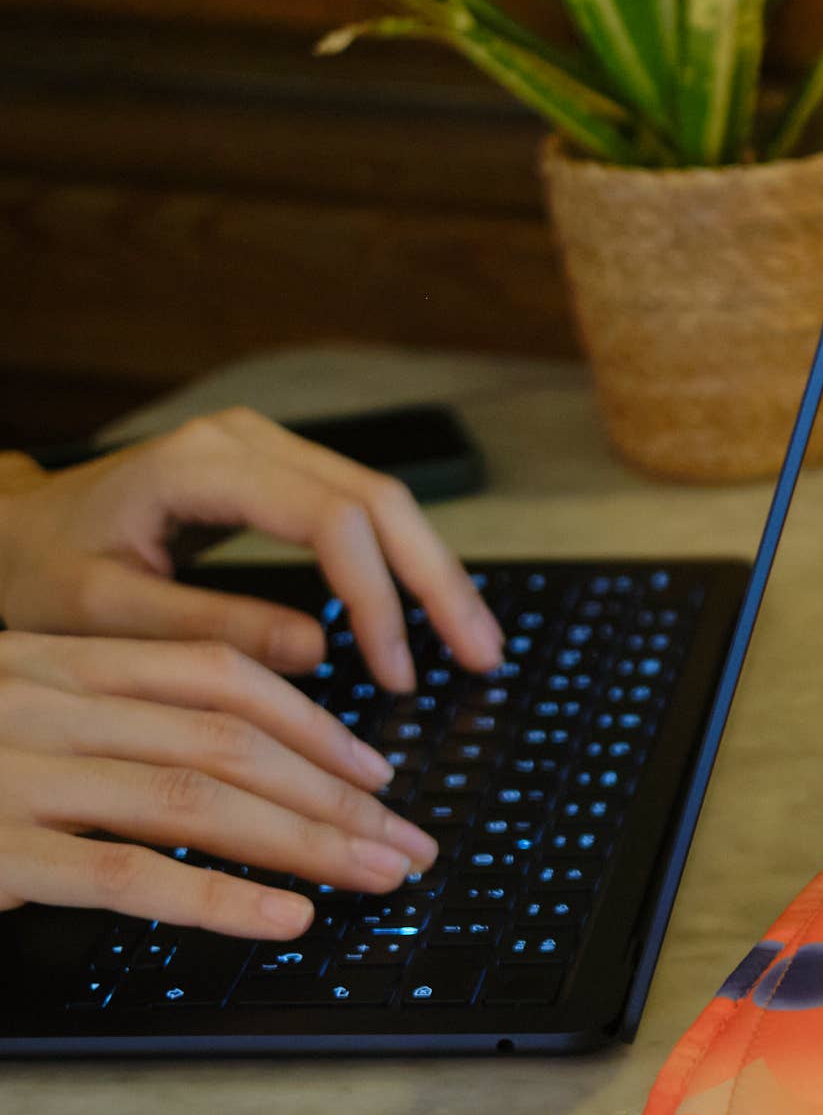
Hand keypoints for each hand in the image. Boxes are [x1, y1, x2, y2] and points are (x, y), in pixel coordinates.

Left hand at [0, 407, 502, 691]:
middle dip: (437, 582)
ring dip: (434, 574)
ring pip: (386, 502)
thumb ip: (210, 629)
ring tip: (476, 644)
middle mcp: (247, 441)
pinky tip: (430, 613)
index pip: (330, 521)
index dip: (376, 598)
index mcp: (202, 465)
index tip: (394, 674)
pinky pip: (363, 512)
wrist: (12, 528)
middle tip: (484, 656)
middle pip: (380, 501)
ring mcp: (269, 448)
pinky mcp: (280, 471)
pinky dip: (404, 565)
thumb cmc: (40, 570)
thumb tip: (319, 651)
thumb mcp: (105, 613)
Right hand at [0, 632, 439, 936]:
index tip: (375, 772)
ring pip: (196, 800)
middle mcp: (43, 703)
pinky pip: (126, 874)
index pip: (217, 674)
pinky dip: (219, 898)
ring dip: (307, 843)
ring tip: (378, 875)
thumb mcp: (13, 718)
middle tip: (406, 839)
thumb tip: (235, 762)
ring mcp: (16, 774)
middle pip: (228, 741)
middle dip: (335, 795)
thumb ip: (106, 723)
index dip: (312, 724)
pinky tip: (288, 919)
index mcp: (58, 661)